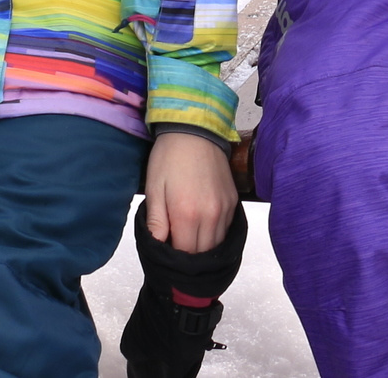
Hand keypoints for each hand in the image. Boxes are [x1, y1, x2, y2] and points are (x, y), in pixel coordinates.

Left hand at [144, 131, 238, 254]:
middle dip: (188, 255)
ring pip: (217, 244)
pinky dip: (214, 233)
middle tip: (175, 243)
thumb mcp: (154, 188)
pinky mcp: (233, 201)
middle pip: (202, 253)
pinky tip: (202, 225)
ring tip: (188, 235)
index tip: (165, 250)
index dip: (173, 257)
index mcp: (186, 214)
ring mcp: (225, 209)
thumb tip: (157, 247)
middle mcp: (210, 215)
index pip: (184, 254)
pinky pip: (226, 229)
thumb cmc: (169, 157)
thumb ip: (156, 222)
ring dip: (203, 246)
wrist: (196, 130)